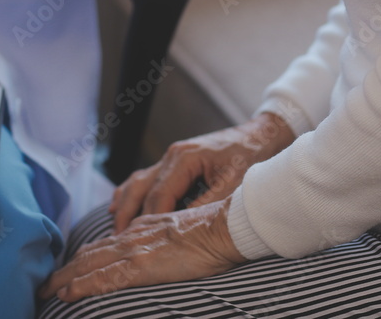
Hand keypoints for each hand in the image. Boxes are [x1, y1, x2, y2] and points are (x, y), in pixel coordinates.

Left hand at [39, 197, 246, 302]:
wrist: (224, 228)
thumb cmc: (211, 232)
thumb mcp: (178, 231)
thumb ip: (159, 239)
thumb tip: (152, 254)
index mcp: (141, 229)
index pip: (103, 246)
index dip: (82, 259)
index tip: (68, 271)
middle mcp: (132, 237)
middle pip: (88, 254)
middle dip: (65, 270)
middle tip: (45, 285)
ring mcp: (134, 251)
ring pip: (88, 265)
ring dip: (65, 279)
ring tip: (47, 291)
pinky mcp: (141, 266)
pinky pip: (104, 278)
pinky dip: (82, 286)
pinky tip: (67, 294)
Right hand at [110, 112, 295, 231]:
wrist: (265, 134)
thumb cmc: (253, 157)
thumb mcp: (233, 184)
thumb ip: (206, 204)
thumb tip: (182, 227)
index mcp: (184, 159)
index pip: (158, 196)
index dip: (150, 223)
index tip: (141, 245)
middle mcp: (173, 155)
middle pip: (140, 188)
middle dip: (127, 215)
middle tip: (116, 242)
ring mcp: (173, 157)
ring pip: (139, 182)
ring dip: (125, 205)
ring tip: (115, 229)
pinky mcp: (178, 161)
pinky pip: (147, 178)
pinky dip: (132, 193)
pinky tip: (118, 206)